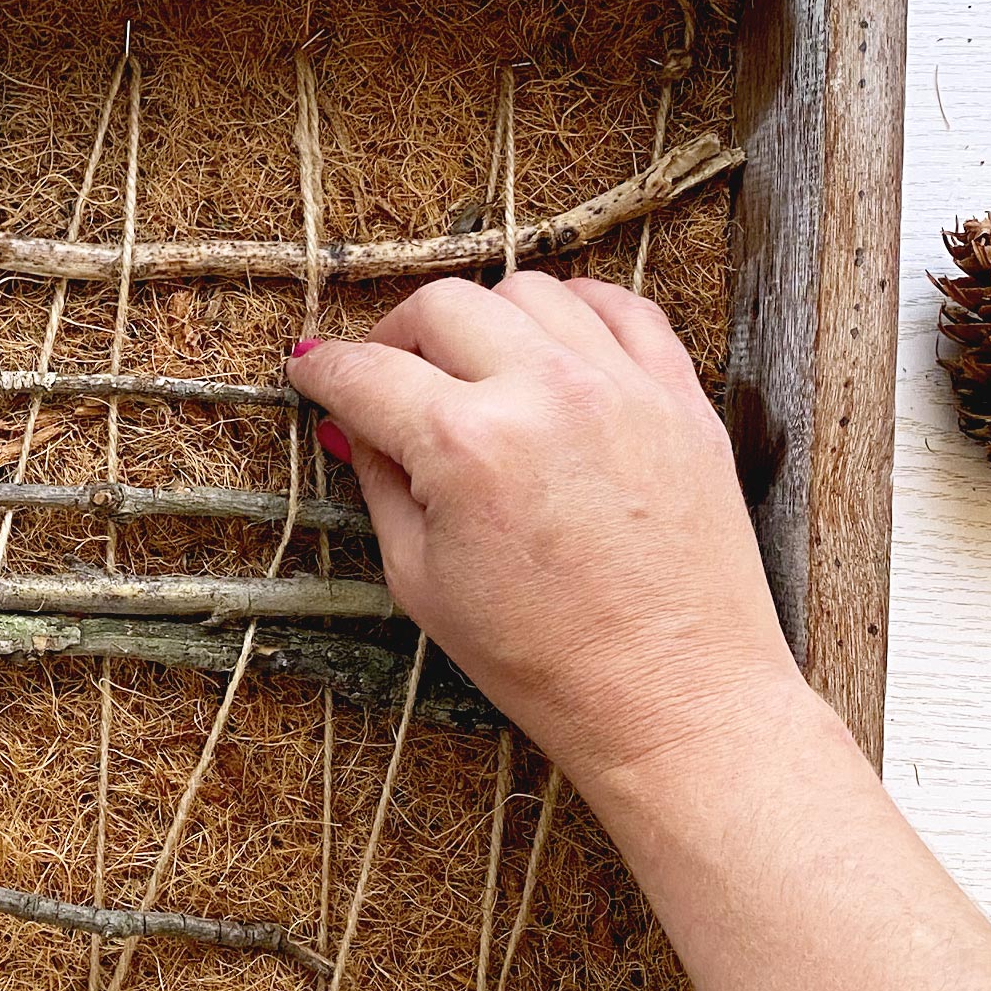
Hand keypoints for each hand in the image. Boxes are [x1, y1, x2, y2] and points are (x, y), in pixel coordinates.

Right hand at [288, 272, 810, 795]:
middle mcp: (542, 394)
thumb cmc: (541, 660)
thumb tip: (354, 424)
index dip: (323, 370)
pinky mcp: (679, 397)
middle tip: (388, 376)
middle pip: (442, 306)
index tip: (311, 369)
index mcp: (465, 447)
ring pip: (528, 291)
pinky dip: (575, 312)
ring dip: (484, 319)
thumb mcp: (421, 581)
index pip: (367, 374)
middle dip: (397, 336)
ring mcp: (620, 386)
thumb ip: (380, 483)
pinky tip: (553, 348)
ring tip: (475, 367)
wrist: (672, 699)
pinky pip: (621, 308)